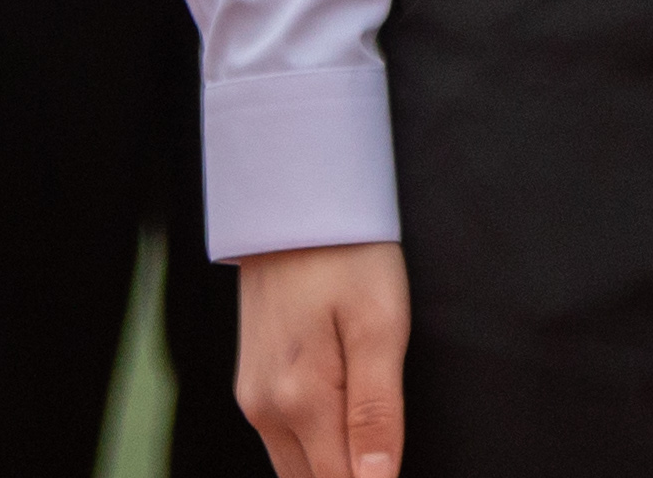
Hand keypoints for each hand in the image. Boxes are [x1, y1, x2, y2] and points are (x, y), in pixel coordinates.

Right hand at [237, 239, 409, 477]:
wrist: (291, 201)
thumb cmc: (347, 255)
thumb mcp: (380, 327)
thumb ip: (377, 413)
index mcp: (301, 400)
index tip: (399, 466)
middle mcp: (267, 409)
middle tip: (391, 451)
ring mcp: (255, 397)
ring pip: (297, 469)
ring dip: (335, 469)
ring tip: (375, 446)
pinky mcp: (254, 383)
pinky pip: (285, 442)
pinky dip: (316, 452)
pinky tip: (347, 433)